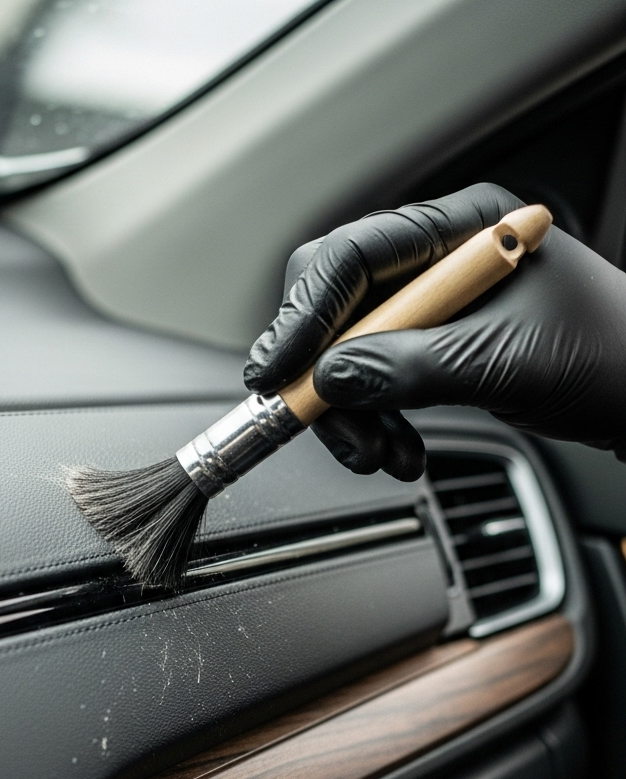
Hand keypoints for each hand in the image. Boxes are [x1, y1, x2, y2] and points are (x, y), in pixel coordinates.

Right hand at [245, 182, 625, 475]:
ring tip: (381, 456)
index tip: (277, 371)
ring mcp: (434, 307)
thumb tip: (329, 378)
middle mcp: (438, 260)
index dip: (303, 313)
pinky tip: (398, 451)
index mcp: (460, 230)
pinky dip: (376, 422)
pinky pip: (376, 382)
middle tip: (324, 423)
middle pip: (336, 304)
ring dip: (351, 414)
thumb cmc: (606, 356)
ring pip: (349, 354)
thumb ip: (409, 367)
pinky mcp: (433, 349)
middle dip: (323, 372)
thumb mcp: (500, 362)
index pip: (352, 255)